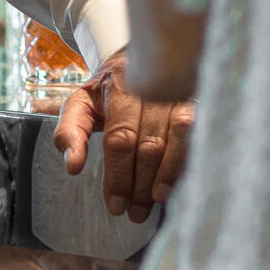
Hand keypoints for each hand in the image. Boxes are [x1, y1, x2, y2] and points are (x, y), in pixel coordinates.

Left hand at [54, 48, 192, 220]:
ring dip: (169, 174)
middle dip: (141, 183)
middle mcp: (153, 86)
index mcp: (119, 86)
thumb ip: (69, 131)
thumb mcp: (80, 103)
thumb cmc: (109, 90)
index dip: (118, 175)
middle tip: (134, 213)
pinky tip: (183, 182)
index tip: (115, 205)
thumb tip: (72, 166)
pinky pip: (200, 132)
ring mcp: (180, 91)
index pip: (120, 137)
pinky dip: (190, 159)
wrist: (142, 57)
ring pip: (179, 137)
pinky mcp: (200, 98)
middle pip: (149, 144)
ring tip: (157, 200)